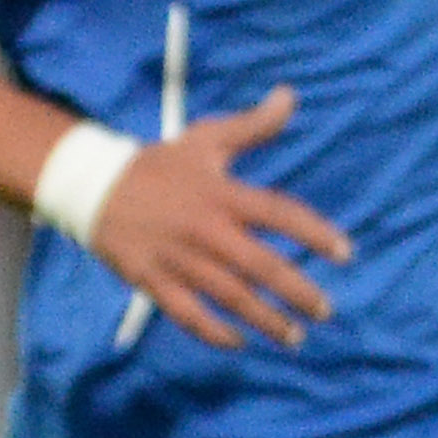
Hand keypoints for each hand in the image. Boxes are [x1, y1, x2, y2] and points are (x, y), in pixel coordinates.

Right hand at [85, 86, 353, 350]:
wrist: (93, 186)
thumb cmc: (159, 164)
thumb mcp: (206, 138)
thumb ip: (253, 124)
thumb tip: (290, 95)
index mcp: (223, 195)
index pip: (280, 215)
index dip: (315, 233)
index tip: (344, 253)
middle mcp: (207, 231)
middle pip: (262, 267)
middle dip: (298, 292)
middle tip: (324, 311)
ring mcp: (179, 260)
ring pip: (230, 298)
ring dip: (265, 320)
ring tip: (294, 337)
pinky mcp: (153, 282)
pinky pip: (188, 315)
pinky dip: (214, 333)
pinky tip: (238, 342)